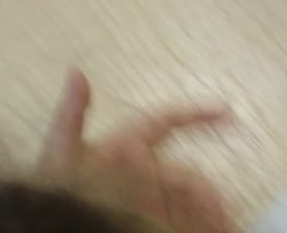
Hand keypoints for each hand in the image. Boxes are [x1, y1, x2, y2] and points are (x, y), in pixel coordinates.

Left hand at [41, 68, 239, 232]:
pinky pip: (186, 222)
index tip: (228, 111)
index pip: (164, 122)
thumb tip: (75, 69)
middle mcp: (144, 173)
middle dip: (208, 195)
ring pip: (191, 205)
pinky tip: (214, 230)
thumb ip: (71, 115)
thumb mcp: (61, 152)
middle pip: (188, 176)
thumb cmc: (60, 189)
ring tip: (222, 229)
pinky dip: (201, 225)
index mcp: (127, 147)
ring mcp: (151, 201)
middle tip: (224, 220)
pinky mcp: (153, 223)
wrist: (58, 224)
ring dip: (208, 216)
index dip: (195, 113)